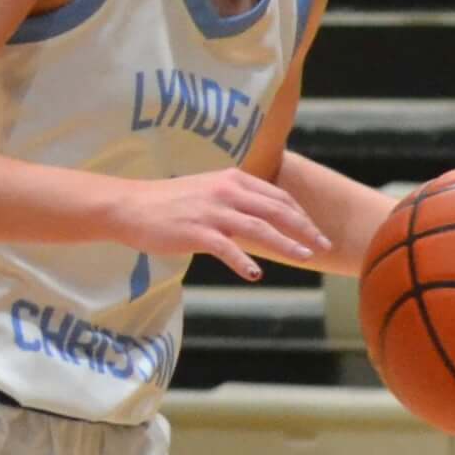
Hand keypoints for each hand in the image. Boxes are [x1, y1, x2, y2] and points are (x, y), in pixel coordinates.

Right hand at [115, 169, 330, 282]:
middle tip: (324, 246)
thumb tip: (263, 219)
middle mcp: (227, 191)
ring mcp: (212, 211)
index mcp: (233, 180)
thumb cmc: (169, 203)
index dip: (301, 216)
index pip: (278, 197)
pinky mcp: (196, 231)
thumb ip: (236, 200)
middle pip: (277, 210)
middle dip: (305, 229)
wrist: (130, 206)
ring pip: (259, 228)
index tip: (316, 233)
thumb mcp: (208, 192)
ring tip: (306, 258)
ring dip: (286, 244)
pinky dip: (244, 262)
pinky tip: (256, 275)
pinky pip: (227, 248)